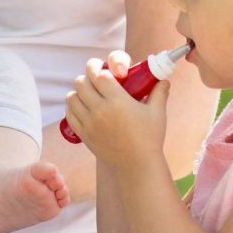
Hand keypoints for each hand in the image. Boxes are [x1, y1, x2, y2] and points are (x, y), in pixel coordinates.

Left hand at [63, 49, 167, 170]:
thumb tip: (163, 79)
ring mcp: (89, 123)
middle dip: (88, 76)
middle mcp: (100, 110)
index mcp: (118, 101)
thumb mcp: (157, 113)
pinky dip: (72, 106)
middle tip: (95, 77)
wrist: (137, 165)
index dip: (100, 68)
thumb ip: (159, 93)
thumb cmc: (149, 139)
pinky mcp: (83, 134)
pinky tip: (81, 105)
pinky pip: (69, 114)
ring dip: (78, 91)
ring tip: (88, 92)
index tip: (104, 68)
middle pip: (81, 82)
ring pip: (72, 97)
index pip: (99, 75)